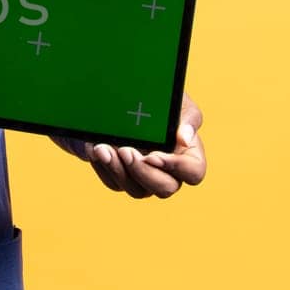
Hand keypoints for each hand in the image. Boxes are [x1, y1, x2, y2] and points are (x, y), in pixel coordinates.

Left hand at [81, 92, 206, 198]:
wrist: (127, 100)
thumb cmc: (161, 102)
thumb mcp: (178, 103)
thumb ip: (188, 119)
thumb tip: (185, 139)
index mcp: (188, 156)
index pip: (193, 173)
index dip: (177, 168)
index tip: (154, 156)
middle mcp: (169, 173)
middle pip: (165, 188)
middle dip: (143, 172)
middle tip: (126, 151)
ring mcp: (145, 179)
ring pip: (137, 190)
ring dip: (119, 170)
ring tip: (103, 148)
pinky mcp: (122, 178)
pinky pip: (113, 182)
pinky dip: (104, 166)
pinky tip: (96, 149)